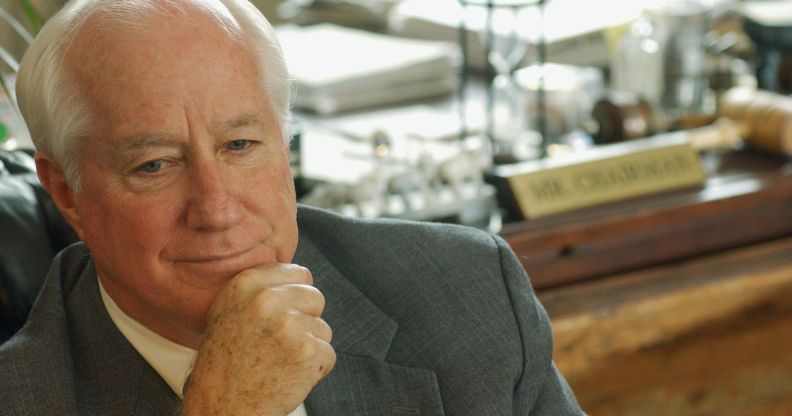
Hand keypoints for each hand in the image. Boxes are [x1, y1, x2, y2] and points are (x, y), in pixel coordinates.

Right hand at [181, 264, 334, 415]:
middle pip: (315, 297)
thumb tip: (299, 277)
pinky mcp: (307, 351)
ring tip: (279, 361)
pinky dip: (315, 368)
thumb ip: (260, 290)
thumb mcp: (227, 312)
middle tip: (280, 343)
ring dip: (308, 346)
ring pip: (322, 328)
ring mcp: (289, 324)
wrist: (221, 407)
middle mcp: (267, 300)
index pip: (299, 273)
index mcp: (247, 285)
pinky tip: (289, 375)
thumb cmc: (223, 365)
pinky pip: (327, 354)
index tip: (283, 314)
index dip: (296, 296)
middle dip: (306, 320)